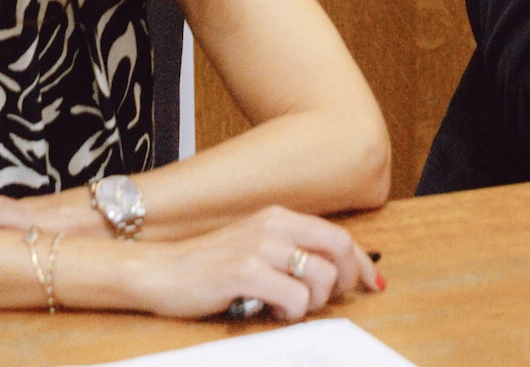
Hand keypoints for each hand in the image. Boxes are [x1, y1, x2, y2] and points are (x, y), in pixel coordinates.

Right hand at [132, 206, 381, 320]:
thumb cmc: (207, 266)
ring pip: (320, 276)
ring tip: (289, 308)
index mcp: (279, 217)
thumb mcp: (255, 247)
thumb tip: (331, 273)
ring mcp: (260, 246)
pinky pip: (294, 296)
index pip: (337, 235)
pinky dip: (291, 312)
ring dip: (313, 301)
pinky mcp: (244, 272)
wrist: (158, 271)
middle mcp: (274, 225)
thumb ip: (289, 253)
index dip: (360, 262)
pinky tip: (272, 312)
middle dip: (344, 281)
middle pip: (337, 249)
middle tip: (327, 301)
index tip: (371, 284)